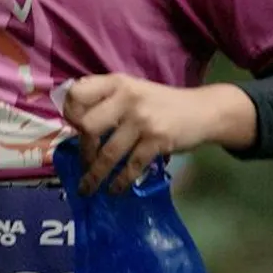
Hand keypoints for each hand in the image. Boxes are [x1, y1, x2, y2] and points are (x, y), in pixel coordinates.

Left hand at [60, 74, 250, 193]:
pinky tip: (115, 190)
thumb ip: (107, 99)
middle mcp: (127, 98)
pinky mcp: (156, 141)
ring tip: (88, 189)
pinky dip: (120, 183)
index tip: (73, 129)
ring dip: (95, 177)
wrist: (202, 110)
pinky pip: (130, 168)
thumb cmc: (161, 103)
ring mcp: (142, 120)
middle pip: (88, 126)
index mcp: (117, 82)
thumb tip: (75, 124)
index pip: (78, 92)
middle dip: (83, 149)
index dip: (70, 112)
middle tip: (86, 160)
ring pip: (107, 154)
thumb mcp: (133, 90)